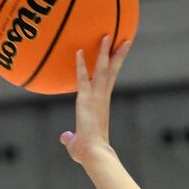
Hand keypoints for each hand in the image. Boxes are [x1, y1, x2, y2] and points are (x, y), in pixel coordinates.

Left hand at [60, 36, 130, 164]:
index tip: (118, 55)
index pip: (108, 81)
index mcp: (101, 105)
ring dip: (104, 52)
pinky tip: (78, 51)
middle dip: (117, 54)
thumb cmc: (87, 152)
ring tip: (107, 35)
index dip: (113, 67)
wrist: (93, 153)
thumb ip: (70, 137)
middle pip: (111, 71)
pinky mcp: (86, 99)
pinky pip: (82, 77)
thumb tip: (64, 137)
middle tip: (124, 39)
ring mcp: (96, 97)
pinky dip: (80, 64)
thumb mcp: (76, 143)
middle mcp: (101, 98)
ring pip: (102, 69)